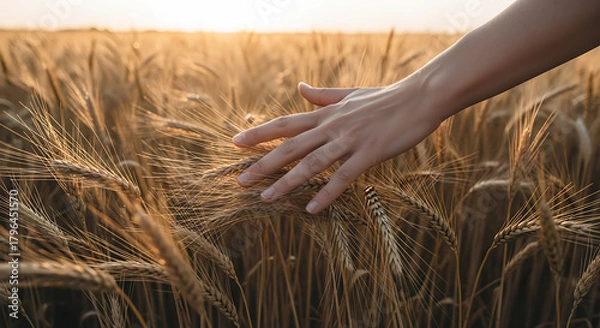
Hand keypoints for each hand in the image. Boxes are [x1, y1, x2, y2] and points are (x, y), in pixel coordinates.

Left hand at [233, 80, 442, 213]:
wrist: (419, 98)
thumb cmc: (385, 98)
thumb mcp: (349, 94)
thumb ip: (322, 95)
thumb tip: (299, 87)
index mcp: (326, 115)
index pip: (285, 124)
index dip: (259, 134)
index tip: (236, 143)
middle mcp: (332, 127)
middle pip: (290, 147)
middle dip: (263, 164)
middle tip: (240, 180)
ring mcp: (350, 140)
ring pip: (311, 164)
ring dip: (286, 182)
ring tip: (265, 198)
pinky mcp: (369, 153)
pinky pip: (343, 177)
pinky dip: (327, 194)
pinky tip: (312, 209)